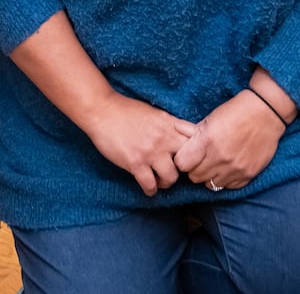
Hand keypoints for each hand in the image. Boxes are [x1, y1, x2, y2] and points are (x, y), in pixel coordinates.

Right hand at [79, 94, 197, 196]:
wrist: (102, 111)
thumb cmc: (126, 110)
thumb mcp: (154, 112)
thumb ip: (169, 124)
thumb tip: (181, 136)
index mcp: (169, 123)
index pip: (196, 138)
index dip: (197, 149)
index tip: (192, 156)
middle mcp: (164, 138)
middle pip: (188, 162)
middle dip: (184, 169)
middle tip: (176, 171)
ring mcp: (150, 152)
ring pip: (171, 177)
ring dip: (167, 182)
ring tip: (161, 181)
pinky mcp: (135, 163)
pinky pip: (150, 185)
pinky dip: (151, 190)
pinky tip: (149, 188)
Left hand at [174, 90, 285, 190]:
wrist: (266, 113)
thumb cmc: (236, 111)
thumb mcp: (211, 117)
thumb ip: (193, 131)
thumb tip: (174, 130)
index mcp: (207, 141)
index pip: (181, 164)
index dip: (183, 159)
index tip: (188, 155)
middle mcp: (220, 158)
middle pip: (194, 176)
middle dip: (195, 168)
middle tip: (202, 157)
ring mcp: (234, 169)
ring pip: (210, 185)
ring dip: (210, 175)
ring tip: (216, 162)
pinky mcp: (247, 175)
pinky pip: (228, 187)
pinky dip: (226, 179)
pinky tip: (229, 166)